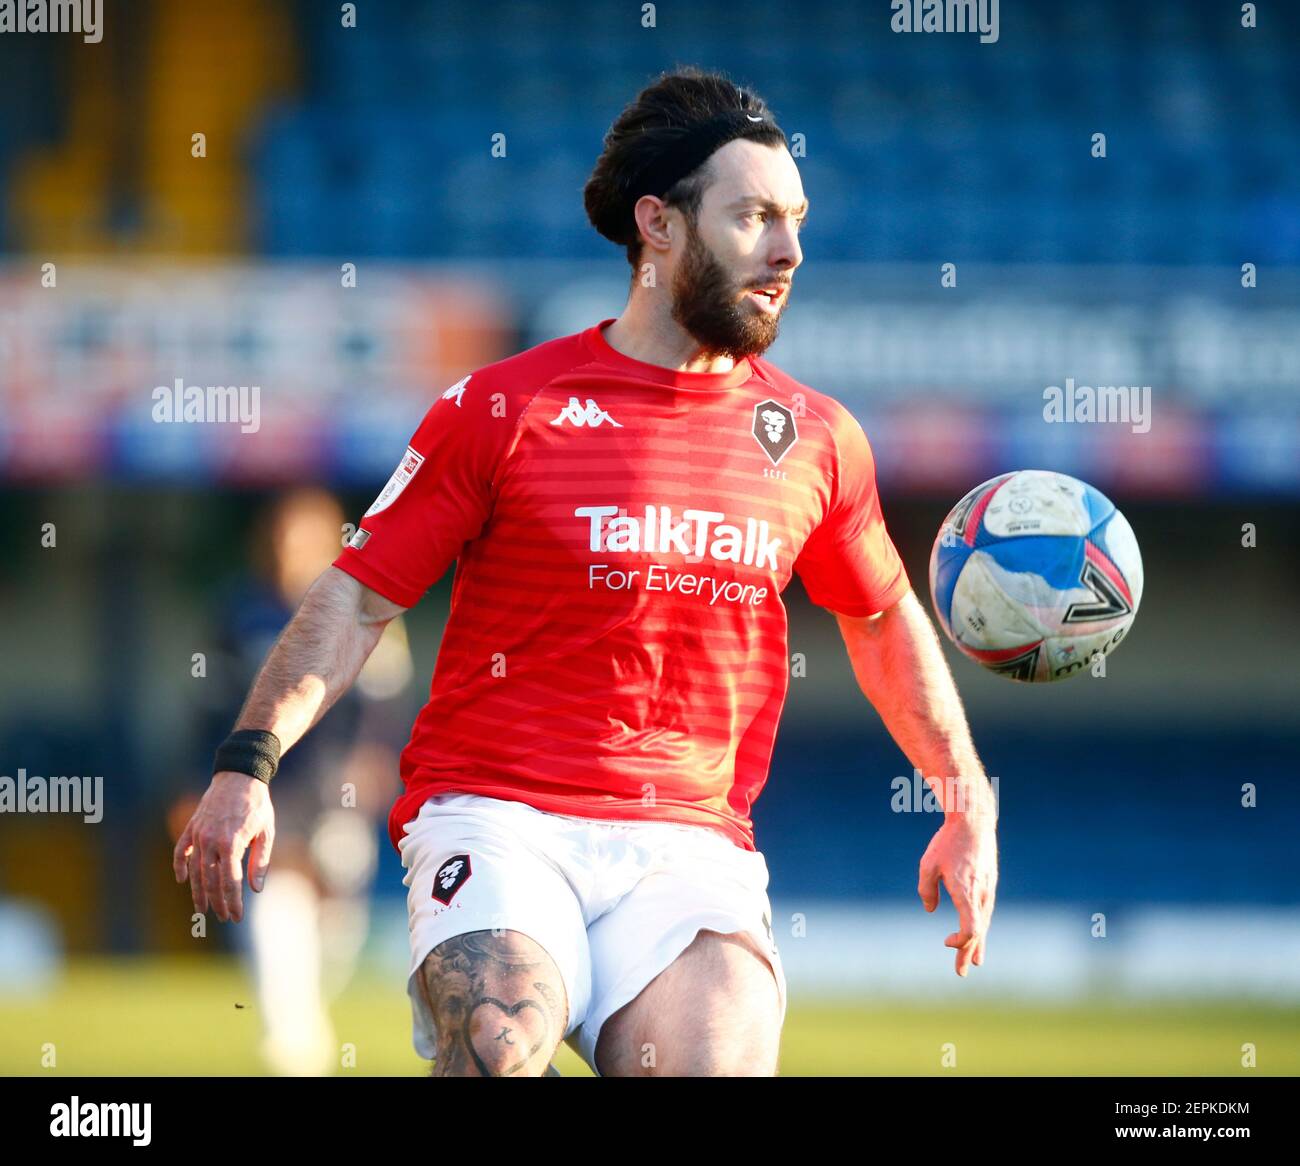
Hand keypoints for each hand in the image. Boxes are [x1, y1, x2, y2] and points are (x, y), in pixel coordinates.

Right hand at [172, 772, 274, 922]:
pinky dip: (180, 867)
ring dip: (199, 892)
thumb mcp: (267, 832)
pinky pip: (181, 851)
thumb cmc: (258, 805)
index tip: (236, 916)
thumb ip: (260, 861)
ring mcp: (199, 834)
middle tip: (224, 917)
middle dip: (218, 902)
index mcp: (233, 843)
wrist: (240, 776)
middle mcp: (212, 840)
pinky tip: (183, 880)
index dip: (233, 902)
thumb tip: (255, 889)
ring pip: (195, 871)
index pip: (230, 881)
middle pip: (211, 881)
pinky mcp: (192, 827)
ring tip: (203, 909)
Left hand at [918, 815, 997, 975]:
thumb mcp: (928, 864)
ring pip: (984, 922)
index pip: (971, 929)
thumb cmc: (947, 841)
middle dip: (968, 953)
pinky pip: (985, 910)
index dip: (960, 941)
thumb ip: (926, 889)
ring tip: (975, 961)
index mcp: (967, 892)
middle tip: (961, 973)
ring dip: (978, 942)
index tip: (945, 942)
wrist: (973, 820)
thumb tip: (930, 909)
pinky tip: (979, 932)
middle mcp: (981, 894)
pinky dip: (982, 926)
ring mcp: (988, 888)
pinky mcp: (989, 882)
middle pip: (978, 931)